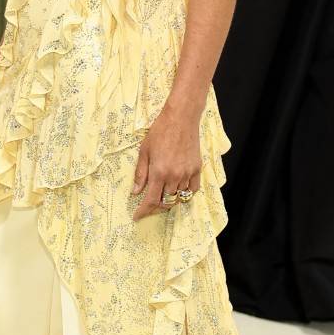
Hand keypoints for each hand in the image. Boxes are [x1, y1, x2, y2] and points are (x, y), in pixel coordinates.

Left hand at [130, 104, 201, 220]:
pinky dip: (185, 193)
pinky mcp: (197, 169)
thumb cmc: (160, 131)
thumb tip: (135, 192)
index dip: (143, 211)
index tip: (137, 216)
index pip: (151, 200)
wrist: (181, 118)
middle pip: (165, 202)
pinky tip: (178, 190)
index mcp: (159, 172)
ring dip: (170, 200)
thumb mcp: (144, 151)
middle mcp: (174, 176)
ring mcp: (187, 173)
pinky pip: (193, 189)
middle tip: (148, 205)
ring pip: (179, 197)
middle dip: (155, 207)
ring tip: (162, 197)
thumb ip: (141, 174)